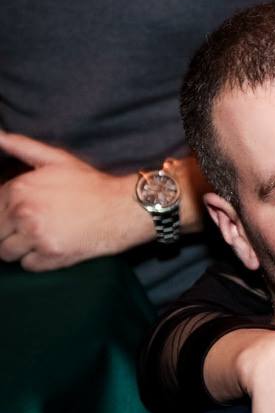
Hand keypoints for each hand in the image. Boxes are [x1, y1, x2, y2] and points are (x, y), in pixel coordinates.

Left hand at [0, 131, 153, 269]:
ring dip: (21, 248)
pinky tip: (53, 248)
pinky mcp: (51, 256)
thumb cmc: (91, 184)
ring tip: (42, 239)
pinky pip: (27, 265)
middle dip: (11, 231)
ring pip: (7, 252)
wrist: (124, 208)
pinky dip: (38, 261)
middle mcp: (23, 213)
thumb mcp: (57, 159)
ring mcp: (36, 236)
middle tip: (35, 227)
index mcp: (19, 189)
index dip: (7, 212)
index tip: (26, 213)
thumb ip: (22, 146)